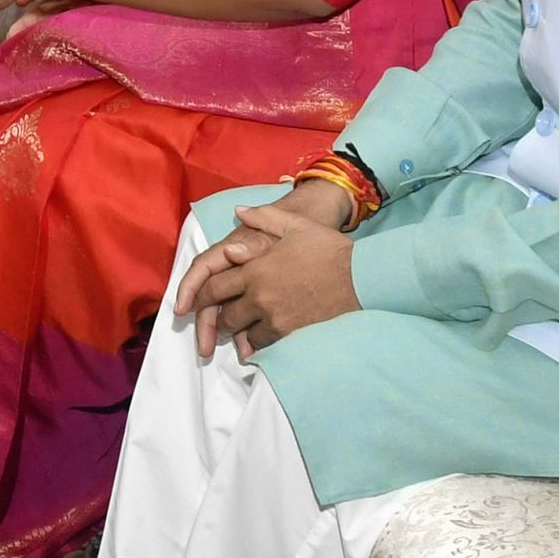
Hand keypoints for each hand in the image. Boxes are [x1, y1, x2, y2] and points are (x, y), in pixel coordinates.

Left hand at [174, 193, 360, 355]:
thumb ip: (262, 218)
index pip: (215, 287)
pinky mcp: (294, 334)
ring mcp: (276, 318)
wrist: (362, 277)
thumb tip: (239, 212)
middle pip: (226, 315)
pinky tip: (260, 343)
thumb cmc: (329, 248)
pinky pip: (267, 345)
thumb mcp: (294, 225)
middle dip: (219, 318)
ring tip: (239, 332)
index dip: (201, 296)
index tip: (196, 302)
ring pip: (245, 334)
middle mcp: (260, 296)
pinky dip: (260, 345)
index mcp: (255, 269)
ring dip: (240, 333)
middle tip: (218, 320)